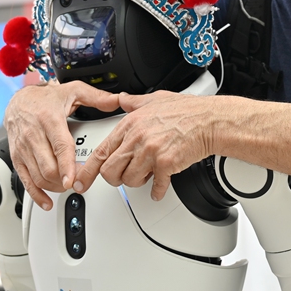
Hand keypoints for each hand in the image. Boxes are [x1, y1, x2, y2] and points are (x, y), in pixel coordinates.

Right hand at [4, 81, 120, 210]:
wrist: (18, 100)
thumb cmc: (45, 98)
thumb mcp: (73, 91)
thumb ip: (97, 97)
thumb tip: (118, 101)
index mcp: (49, 119)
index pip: (59, 146)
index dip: (66, 165)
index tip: (72, 179)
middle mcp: (33, 134)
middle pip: (48, 167)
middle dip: (64, 180)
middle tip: (78, 181)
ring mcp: (23, 148)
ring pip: (38, 176)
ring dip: (54, 186)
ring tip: (68, 186)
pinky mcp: (16, 157)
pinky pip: (25, 180)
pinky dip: (36, 194)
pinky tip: (47, 201)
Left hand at [74, 91, 215, 200]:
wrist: (209, 120)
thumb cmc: (186, 111)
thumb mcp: (154, 99)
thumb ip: (133, 102)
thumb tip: (122, 100)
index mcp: (129, 125)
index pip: (101, 152)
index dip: (88, 171)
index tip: (81, 182)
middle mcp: (137, 138)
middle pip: (110, 171)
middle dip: (115, 179)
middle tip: (123, 177)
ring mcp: (150, 152)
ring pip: (130, 180)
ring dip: (138, 182)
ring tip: (148, 173)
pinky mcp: (166, 165)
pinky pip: (155, 187)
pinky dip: (157, 191)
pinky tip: (159, 188)